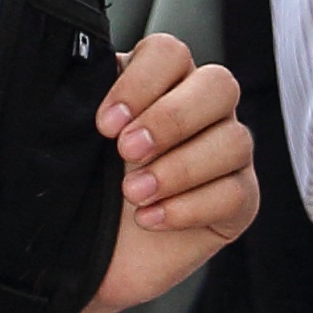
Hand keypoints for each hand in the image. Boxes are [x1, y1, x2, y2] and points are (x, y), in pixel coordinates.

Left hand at [26, 33, 259, 312]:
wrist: (85, 259)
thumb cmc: (81, 190)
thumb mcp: (74, 142)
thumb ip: (81, 104)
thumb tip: (75, 82)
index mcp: (159, 83)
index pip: (170, 53)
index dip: (141, 83)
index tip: (104, 123)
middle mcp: (201, 110)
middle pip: (218, 85)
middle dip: (170, 119)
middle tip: (125, 151)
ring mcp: (227, 154)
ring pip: (234, 140)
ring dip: (179, 168)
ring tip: (133, 194)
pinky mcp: (239, 201)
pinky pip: (236, 193)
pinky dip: (190, 207)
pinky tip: (151, 219)